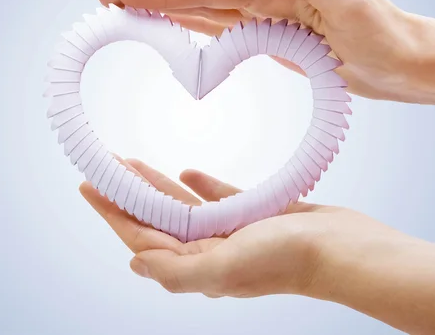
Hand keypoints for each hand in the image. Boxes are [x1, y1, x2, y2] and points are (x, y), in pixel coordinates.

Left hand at [80, 157, 407, 297]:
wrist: (345, 249)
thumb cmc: (291, 260)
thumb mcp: (228, 268)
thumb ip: (179, 269)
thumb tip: (135, 262)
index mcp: (201, 266)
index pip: (144, 236)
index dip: (114, 212)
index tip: (89, 184)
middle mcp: (214, 253)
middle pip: (160, 220)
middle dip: (130, 195)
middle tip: (105, 167)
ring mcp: (236, 234)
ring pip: (187, 207)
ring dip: (160, 187)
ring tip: (136, 164)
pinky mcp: (259, 216)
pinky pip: (222, 199)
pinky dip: (203, 186)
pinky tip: (189, 172)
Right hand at [98, 0, 431, 101]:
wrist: (408, 61)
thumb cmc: (387, 30)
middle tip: (109, 3)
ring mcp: (273, 22)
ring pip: (210, 16)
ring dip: (171, 16)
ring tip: (133, 17)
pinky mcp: (280, 45)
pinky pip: (231, 37)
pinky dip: (202, 36)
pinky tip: (183, 36)